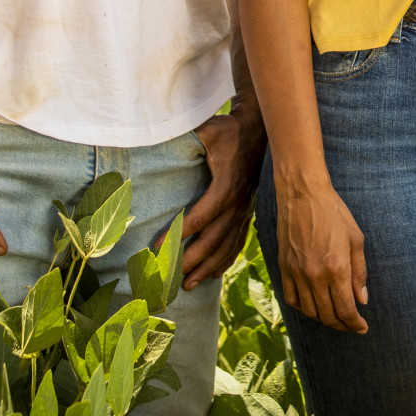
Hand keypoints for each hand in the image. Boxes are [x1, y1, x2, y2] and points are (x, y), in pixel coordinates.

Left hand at [179, 108, 266, 290]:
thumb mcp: (210, 130)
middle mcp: (236, 204)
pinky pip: (237, 242)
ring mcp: (244, 211)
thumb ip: (192, 136)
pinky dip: (226, 260)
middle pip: (212, 240)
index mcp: (225, 188)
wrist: (259, 133)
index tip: (156, 247)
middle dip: (191, 261)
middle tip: (169, 277)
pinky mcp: (247, 212)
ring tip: (188, 285)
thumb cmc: (230, 131)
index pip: (199, 218)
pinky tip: (213, 273)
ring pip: (226, 246)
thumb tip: (163, 134)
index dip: (177, 234)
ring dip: (207, 267)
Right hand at [275, 176, 368, 333]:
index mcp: (336, 268)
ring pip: (309, 311)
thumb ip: (359, 272)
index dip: (355, 324)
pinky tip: (313, 306)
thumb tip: (362, 300)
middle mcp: (315, 276)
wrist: (303, 195)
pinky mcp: (284, 268)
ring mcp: (297, 273)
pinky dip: (303, 308)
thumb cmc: (334, 213)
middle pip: (328, 315)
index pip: (346, 309)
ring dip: (324, 319)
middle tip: (351, 325)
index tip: (362, 327)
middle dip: (342, 325)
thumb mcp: (356, 239)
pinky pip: (291, 299)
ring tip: (335, 316)